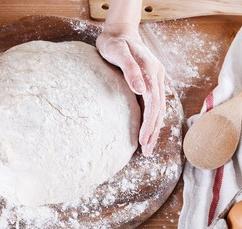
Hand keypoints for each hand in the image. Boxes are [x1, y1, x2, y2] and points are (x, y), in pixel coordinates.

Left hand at [96, 29, 165, 155]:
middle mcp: (156, 77)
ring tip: (148, 147)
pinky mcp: (148, 82)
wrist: (119, 31)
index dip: (149, 124)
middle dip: (153, 131)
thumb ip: (130, 69)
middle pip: (159, 110)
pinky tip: (146, 129)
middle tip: (147, 151)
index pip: (154, 103)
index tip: (143, 140)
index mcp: (151, 71)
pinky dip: (151, 119)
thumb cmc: (114, 41)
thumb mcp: (118, 52)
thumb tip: (141, 90)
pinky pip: (152, 104)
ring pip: (158, 109)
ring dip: (154, 128)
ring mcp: (154, 79)